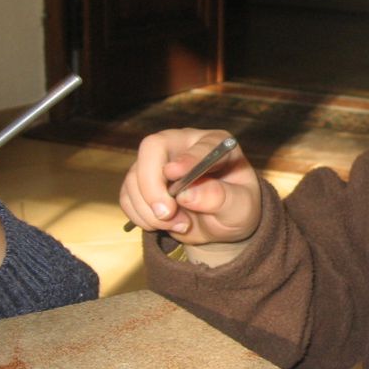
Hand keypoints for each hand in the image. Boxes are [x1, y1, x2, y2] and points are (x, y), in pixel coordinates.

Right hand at [119, 129, 261, 265]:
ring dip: (150, 210)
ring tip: (181, 224)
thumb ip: (221, 198)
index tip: (175, 173)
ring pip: (134, 177)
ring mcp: (159, 162)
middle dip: (152, 185)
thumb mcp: (241, 208)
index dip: (186, 159)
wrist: (221, 224)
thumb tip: (188, 194)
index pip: (198, 144)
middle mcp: (183, 146)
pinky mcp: (142, 182)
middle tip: (166, 214)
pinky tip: (165, 225)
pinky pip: (127, 197)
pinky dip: (141, 216)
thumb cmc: (236, 209)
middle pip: (152, 148)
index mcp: (215, 144)